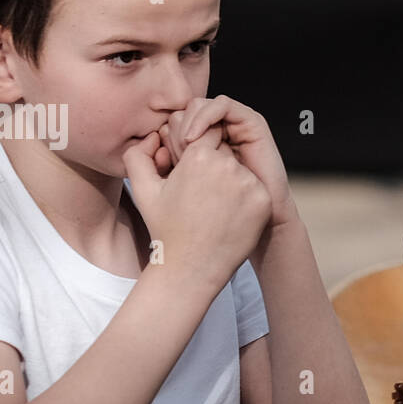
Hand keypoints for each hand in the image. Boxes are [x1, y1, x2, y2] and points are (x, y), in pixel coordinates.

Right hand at [123, 130, 272, 289]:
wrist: (191, 268)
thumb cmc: (166, 229)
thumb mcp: (143, 190)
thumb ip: (138, 156)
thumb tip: (151, 138)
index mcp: (199, 156)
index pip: (206, 135)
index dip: (199, 154)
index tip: (192, 176)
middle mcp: (227, 165)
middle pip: (225, 152)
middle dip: (215, 167)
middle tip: (202, 196)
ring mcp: (249, 183)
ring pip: (241, 171)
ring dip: (231, 183)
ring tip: (214, 209)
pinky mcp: (264, 201)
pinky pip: (256, 190)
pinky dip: (246, 200)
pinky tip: (229, 217)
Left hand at [159, 96, 297, 227]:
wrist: (261, 222)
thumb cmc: (223, 215)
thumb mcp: (186, 190)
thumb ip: (163, 168)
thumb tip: (150, 139)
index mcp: (200, 146)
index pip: (172, 126)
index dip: (164, 137)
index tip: (160, 161)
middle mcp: (216, 133)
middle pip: (184, 113)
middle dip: (176, 129)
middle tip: (175, 155)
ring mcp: (233, 126)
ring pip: (200, 106)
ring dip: (189, 121)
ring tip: (185, 145)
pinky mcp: (250, 122)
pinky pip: (223, 105)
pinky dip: (205, 116)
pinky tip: (194, 138)